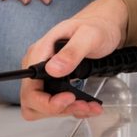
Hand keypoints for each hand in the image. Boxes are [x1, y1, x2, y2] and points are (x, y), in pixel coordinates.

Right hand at [20, 0, 129, 120]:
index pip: (30, 88)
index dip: (46, 101)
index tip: (68, 98)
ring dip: (65, 111)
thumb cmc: (97, 26)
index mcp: (40, 52)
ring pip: (43, 107)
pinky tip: (88, 104)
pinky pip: (56, 104)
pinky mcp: (56, 81)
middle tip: (81, 105)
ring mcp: (46, 74)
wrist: (106, 25)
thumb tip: (53, 69)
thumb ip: (72, 52)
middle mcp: (38, 64)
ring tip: (88, 106)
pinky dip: (72, 108)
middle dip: (58, 109)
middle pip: (33, 102)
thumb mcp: (89, 36)